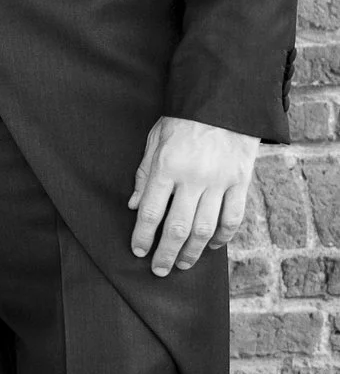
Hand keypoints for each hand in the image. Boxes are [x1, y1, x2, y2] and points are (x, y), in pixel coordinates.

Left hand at [128, 115, 260, 274]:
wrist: (224, 104)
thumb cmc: (183, 121)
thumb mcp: (154, 141)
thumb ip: (144, 175)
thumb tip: (132, 206)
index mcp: (166, 167)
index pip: (149, 210)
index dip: (142, 235)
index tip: (138, 251)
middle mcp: (192, 178)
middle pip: (177, 227)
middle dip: (166, 252)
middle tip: (159, 269)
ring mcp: (219, 182)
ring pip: (205, 228)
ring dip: (193, 251)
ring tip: (183, 264)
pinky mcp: (241, 183)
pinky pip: (233, 218)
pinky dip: (222, 236)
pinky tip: (211, 246)